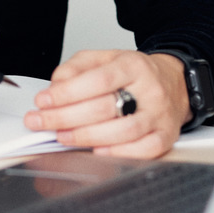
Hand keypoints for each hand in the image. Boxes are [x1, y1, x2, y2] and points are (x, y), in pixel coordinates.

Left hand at [23, 49, 190, 157]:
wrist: (173, 82)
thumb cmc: (133, 73)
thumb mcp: (103, 59)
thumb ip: (76, 68)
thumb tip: (55, 87)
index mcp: (132, 66)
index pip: (97, 80)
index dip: (67, 93)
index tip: (43, 101)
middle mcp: (149, 90)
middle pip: (105, 108)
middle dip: (65, 117)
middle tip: (41, 122)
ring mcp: (160, 115)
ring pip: (123, 131)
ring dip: (86, 137)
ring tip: (62, 136)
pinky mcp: (166, 136)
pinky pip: (145, 150)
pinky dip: (118, 153)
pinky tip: (96, 151)